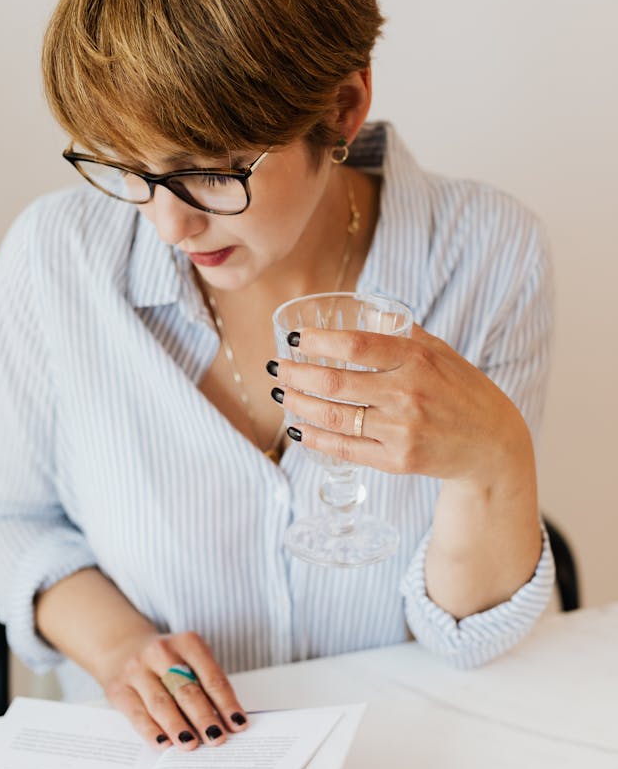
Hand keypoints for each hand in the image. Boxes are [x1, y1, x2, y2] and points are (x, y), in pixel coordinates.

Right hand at [96, 630, 248, 750]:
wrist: (123, 646)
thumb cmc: (168, 661)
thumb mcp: (190, 659)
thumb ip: (206, 686)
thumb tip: (225, 724)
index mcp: (187, 643)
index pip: (211, 677)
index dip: (226, 703)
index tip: (238, 725)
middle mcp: (160, 652)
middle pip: (186, 690)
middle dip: (203, 716)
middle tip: (217, 738)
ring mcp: (136, 670)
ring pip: (161, 703)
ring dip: (178, 727)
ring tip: (192, 744)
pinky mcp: (118, 689)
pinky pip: (137, 715)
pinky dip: (151, 731)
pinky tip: (164, 744)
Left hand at [270, 324, 529, 487]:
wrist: (491, 443)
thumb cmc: (461, 390)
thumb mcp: (440, 352)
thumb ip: (402, 332)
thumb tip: (365, 308)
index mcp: (416, 359)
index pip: (356, 345)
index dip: (319, 341)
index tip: (296, 339)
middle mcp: (407, 393)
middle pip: (335, 382)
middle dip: (297, 374)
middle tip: (277, 367)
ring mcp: (401, 430)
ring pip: (334, 416)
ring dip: (298, 404)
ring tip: (282, 393)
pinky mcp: (398, 460)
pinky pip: (345, 448)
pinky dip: (316, 438)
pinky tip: (299, 428)